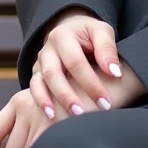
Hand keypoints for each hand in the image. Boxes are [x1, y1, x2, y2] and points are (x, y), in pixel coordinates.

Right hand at [31, 8, 146, 117]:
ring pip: (40, 82)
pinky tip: (51, 116)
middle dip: (69, 96)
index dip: (90, 82)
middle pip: (53, 73)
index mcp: (63, 35)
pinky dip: (40, 102)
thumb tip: (114, 71)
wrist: (72, 30)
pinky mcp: (36, 74)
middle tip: (85, 114)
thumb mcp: (102, 31)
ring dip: (52, 102)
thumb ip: (107, 48)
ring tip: (67, 116)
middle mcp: (47, 49)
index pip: (75, 62)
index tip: (106, 100)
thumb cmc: (90, 34)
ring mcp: (40, 62)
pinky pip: (33, 88)